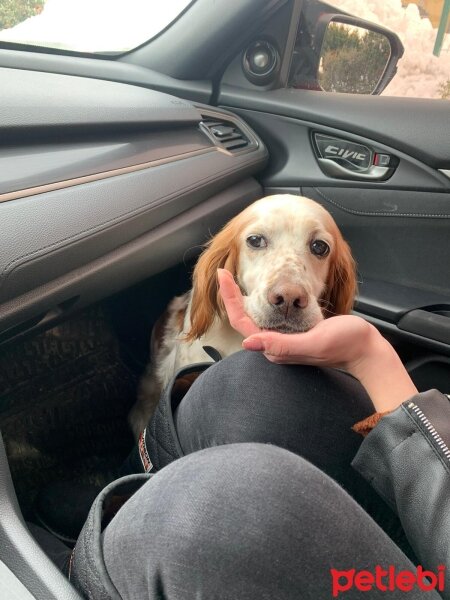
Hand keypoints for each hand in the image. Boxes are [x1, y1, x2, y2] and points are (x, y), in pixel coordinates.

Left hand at [217, 268, 417, 411]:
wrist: (366, 349)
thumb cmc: (346, 344)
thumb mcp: (314, 342)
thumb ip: (283, 345)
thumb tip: (249, 342)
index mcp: (276, 348)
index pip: (242, 322)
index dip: (230, 298)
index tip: (224, 275)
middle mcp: (276, 345)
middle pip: (243, 319)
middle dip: (231, 296)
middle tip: (224, 272)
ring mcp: (284, 339)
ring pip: (254, 317)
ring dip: (242, 298)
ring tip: (233, 278)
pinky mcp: (294, 332)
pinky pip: (269, 316)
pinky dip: (260, 301)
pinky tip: (260, 290)